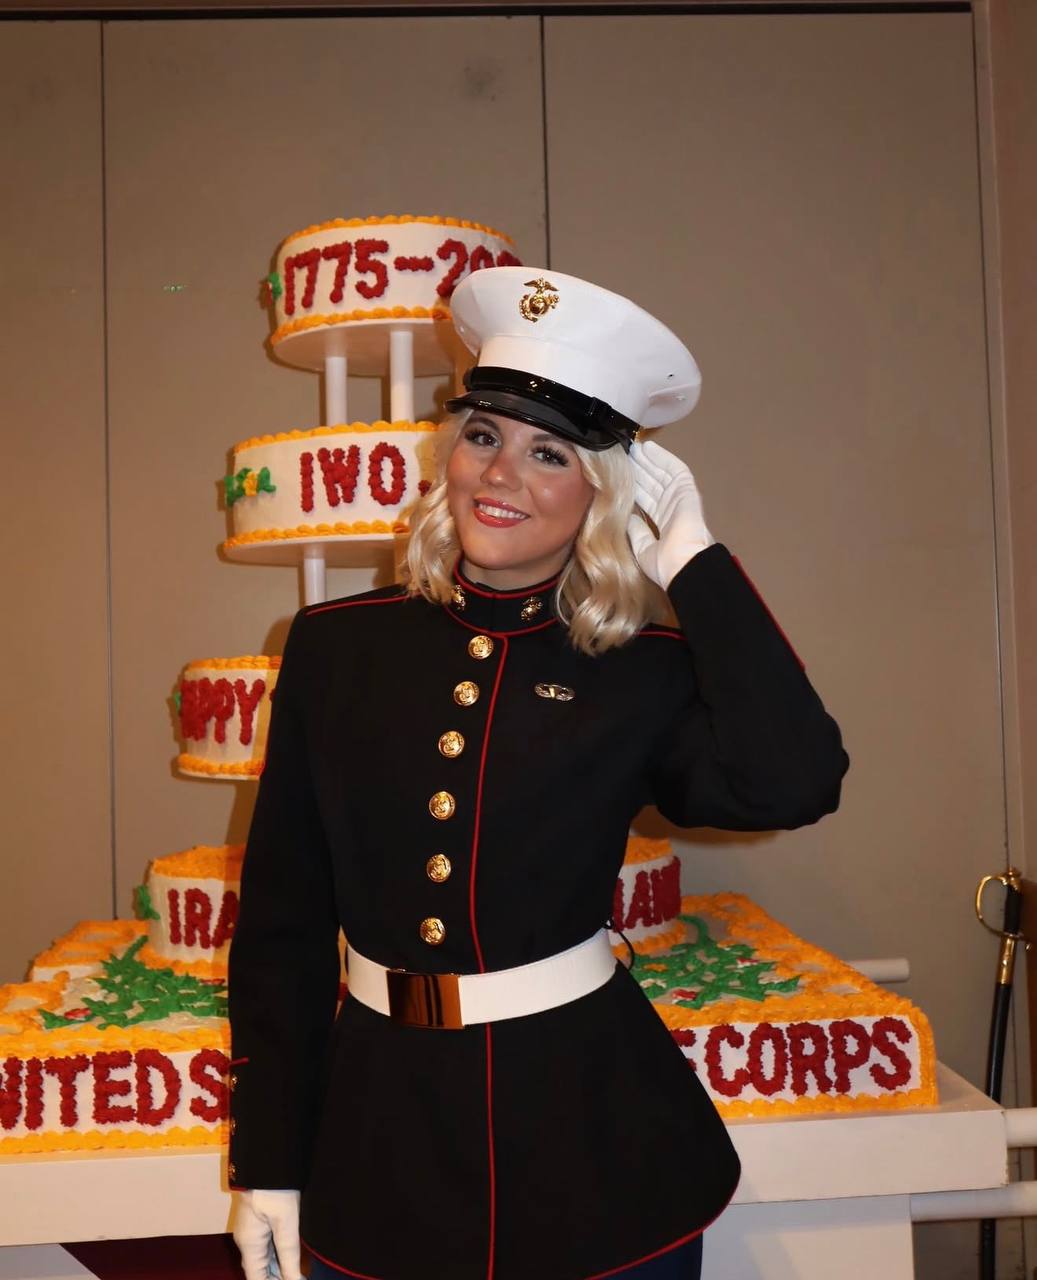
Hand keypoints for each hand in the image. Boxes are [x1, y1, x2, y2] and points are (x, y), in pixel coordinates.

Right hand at [231, 1188, 302, 1279]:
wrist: (265, 1157)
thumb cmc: (274, 1187)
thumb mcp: (286, 1222)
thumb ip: (289, 1254)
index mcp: (250, 1245)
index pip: (256, 1279)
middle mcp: (247, 1241)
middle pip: (260, 1271)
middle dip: (278, 1278)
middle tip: (298, 1277)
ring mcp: (252, 1231)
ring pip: (265, 1259)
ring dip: (279, 1267)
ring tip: (299, 1271)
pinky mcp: (258, 1220)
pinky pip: (267, 1245)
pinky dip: (279, 1254)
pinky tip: (292, 1256)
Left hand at [627, 440, 714, 589]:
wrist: (684, 565)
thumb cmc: (665, 564)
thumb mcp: (643, 549)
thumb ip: (637, 532)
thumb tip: (628, 518)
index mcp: (665, 525)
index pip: (648, 500)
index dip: (636, 487)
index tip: (622, 476)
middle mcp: (673, 510)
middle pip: (655, 484)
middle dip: (641, 470)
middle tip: (626, 456)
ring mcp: (681, 499)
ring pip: (663, 474)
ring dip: (650, 460)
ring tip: (634, 448)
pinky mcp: (687, 491)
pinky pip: (675, 470)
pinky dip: (663, 458)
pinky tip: (650, 448)